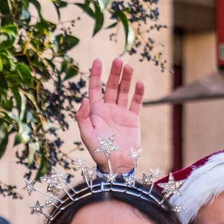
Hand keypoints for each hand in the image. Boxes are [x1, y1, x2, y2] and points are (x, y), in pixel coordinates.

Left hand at [75, 57, 143, 172]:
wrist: (117, 164)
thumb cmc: (99, 151)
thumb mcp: (86, 135)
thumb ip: (83, 117)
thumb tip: (84, 99)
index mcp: (95, 112)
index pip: (95, 89)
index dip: (96, 75)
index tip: (98, 61)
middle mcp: (108, 109)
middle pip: (111, 86)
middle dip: (114, 73)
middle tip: (118, 60)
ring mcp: (121, 113)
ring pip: (124, 91)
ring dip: (126, 79)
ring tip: (129, 67)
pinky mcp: (133, 119)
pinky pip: (136, 103)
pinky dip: (139, 93)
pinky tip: (140, 83)